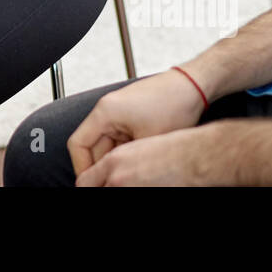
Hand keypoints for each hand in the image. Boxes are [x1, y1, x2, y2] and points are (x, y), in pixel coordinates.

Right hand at [67, 69, 207, 178]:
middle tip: (112, 184)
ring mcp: (118, 112)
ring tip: (128, 174)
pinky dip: (124, 152)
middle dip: (100, 167)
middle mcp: (107, 110)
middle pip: (90, 146)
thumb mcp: (147, 142)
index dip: (82, 168)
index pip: (77, 145)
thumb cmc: (174, 106)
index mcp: (104, 113)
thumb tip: (114, 177)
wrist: (193, 86)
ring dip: (114, 160)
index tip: (92, 184)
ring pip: (105, 144)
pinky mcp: (129, 115)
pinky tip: (137, 163)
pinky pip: (118, 139)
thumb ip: (124, 162)